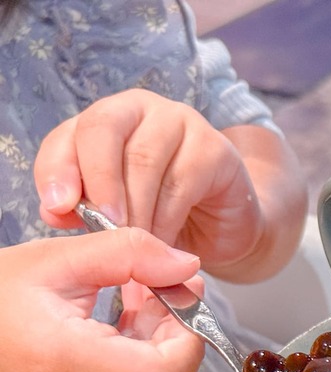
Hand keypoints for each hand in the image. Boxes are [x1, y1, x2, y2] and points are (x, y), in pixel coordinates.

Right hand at [0, 228, 205, 371]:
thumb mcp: (57, 259)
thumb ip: (130, 254)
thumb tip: (189, 265)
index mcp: (67, 363)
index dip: (189, 336)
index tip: (180, 295)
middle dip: (176, 327)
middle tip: (164, 282)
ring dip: (157, 334)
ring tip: (137, 291)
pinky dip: (137, 348)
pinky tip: (121, 314)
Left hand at [33, 89, 275, 278]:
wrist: (223, 230)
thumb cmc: (163, 217)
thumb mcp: (115, 214)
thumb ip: (83, 208)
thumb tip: (54, 212)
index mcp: (107, 119)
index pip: (70, 133)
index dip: (58, 169)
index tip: (56, 209)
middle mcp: (142, 109)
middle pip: (104, 130)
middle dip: (99, 184)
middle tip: (104, 229)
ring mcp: (182, 122)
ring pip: (144, 161)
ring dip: (136, 212)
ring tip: (133, 250)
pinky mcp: (216, 148)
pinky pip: (182, 183)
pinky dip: (167, 220)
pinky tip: (163, 245)